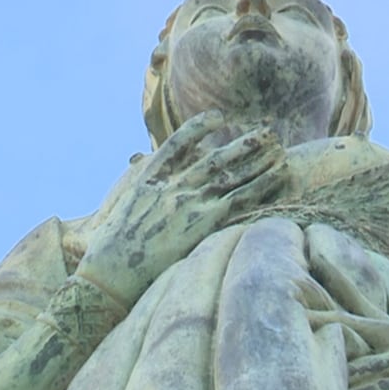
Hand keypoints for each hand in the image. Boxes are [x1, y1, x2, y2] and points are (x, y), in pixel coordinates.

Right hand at [78, 110, 289, 304]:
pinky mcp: (203, 223)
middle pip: (215, 157)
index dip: (200, 127)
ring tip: (278, 147)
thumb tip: (145, 186)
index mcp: (149, 179)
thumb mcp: (121, 211)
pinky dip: (261, 184)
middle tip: (266, 132)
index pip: (179, 143)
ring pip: (232, 174)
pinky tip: (278, 174)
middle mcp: (172, 185)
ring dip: (258, 159)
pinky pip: (241, 198)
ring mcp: (189, 202)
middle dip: (243, 143)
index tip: (218, 116)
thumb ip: (141, 194)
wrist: (110, 273)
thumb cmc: (111, 250)